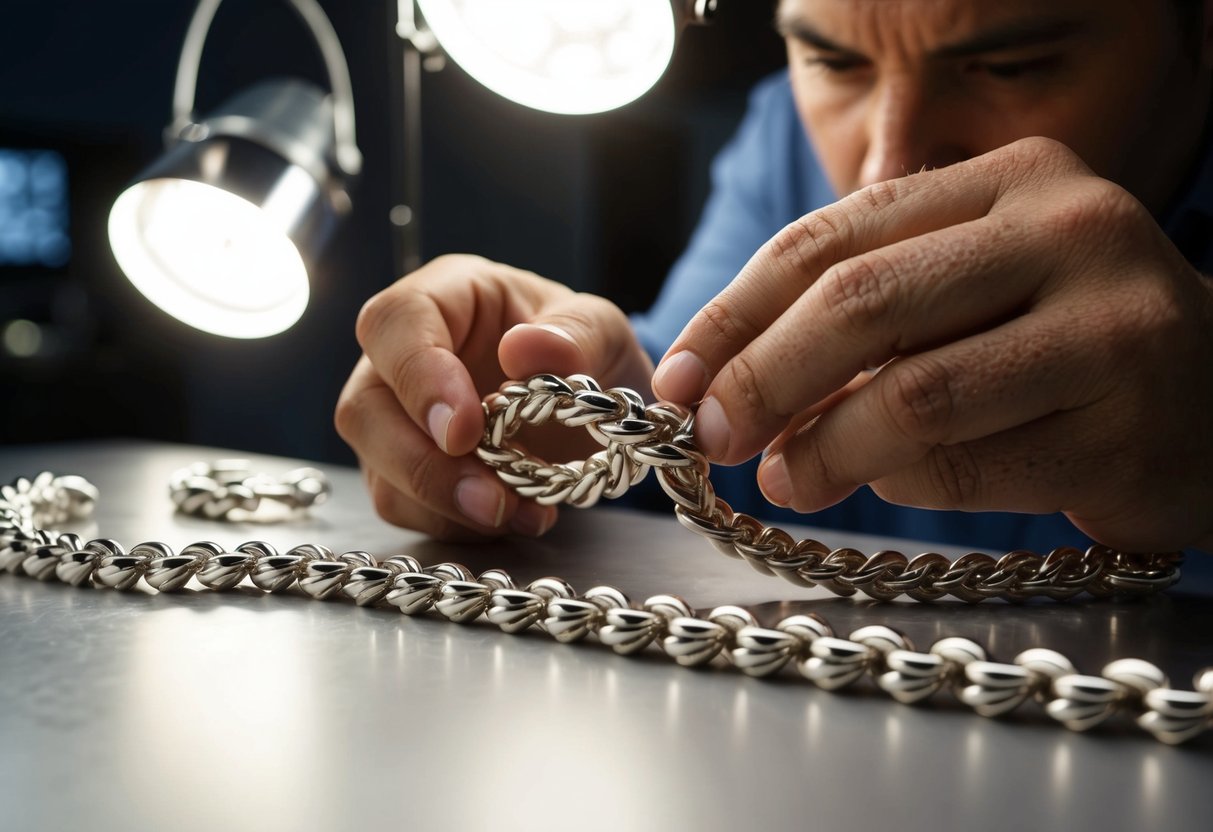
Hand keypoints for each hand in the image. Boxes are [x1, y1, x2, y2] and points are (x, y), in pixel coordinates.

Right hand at [336, 254, 652, 539]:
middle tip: (491, 498)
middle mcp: (401, 355)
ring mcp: (394, 416)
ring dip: (444, 504)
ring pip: (379, 468)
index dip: (418, 379)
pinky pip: (406, 506)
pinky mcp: (403, 469)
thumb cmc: (584, 349)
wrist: (593, 405)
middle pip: (365, 409)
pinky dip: (457, 524)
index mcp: (443, 296)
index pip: (395, 323)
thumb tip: (525, 348)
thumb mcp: (603, 328)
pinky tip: (514, 517)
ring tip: (518, 513)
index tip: (464, 431)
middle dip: (424, 465)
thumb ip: (577, 332)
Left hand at [652, 137, 1212, 551]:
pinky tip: (876, 487)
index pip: (831, 237)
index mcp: (1009, 180)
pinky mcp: (1127, 427)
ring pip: (912, 393)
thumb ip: (863, 315)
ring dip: (823, 449)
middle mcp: (1067, 230)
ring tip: (784, 479)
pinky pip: (966, 466)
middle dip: (762, 377)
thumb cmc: (1057, 344)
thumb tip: (721, 386)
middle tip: (710, 436)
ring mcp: (1109, 326)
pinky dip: (897, 485)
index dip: (735, 312)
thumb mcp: (967, 289)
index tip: (677, 376)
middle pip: (862, 302)